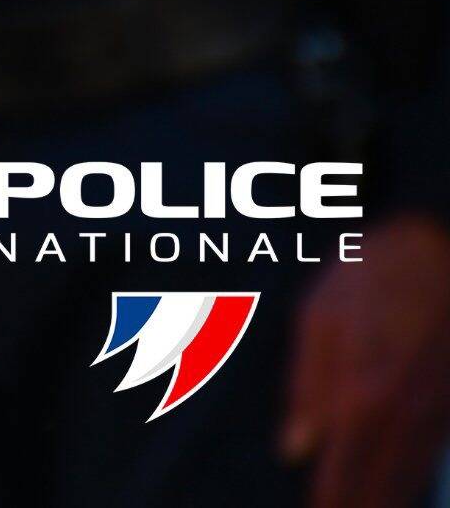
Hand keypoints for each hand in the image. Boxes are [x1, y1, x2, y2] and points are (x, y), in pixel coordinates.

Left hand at [282, 209, 449, 507]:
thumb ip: (306, 389)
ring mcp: (437, 406)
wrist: (440, 246)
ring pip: (413, 471)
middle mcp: (403, 408)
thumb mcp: (318, 317)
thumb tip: (293, 450)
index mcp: (361, 388)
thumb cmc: (369, 275)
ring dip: (390, 498)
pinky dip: (416, 475)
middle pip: (383, 480)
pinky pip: (434, 450)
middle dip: (362, 506)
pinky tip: (401, 489)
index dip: (333, 500)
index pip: (344, 466)